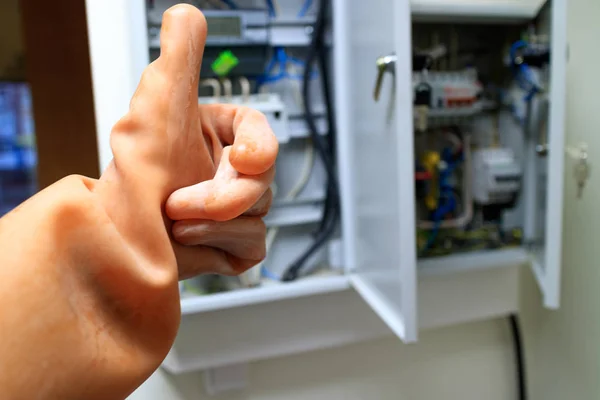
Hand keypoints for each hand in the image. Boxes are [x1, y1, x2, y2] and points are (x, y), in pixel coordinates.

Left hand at [99, 4, 277, 279]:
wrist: (115, 238)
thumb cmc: (134, 173)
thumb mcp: (159, 104)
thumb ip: (179, 57)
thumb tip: (186, 16)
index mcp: (217, 137)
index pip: (261, 133)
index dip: (261, 146)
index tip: (242, 157)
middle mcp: (227, 173)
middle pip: (264, 180)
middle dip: (224, 195)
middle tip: (181, 200)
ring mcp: (233, 212)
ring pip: (259, 212)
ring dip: (214, 220)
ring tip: (174, 220)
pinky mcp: (233, 246)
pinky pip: (253, 242)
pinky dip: (220, 243)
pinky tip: (188, 240)